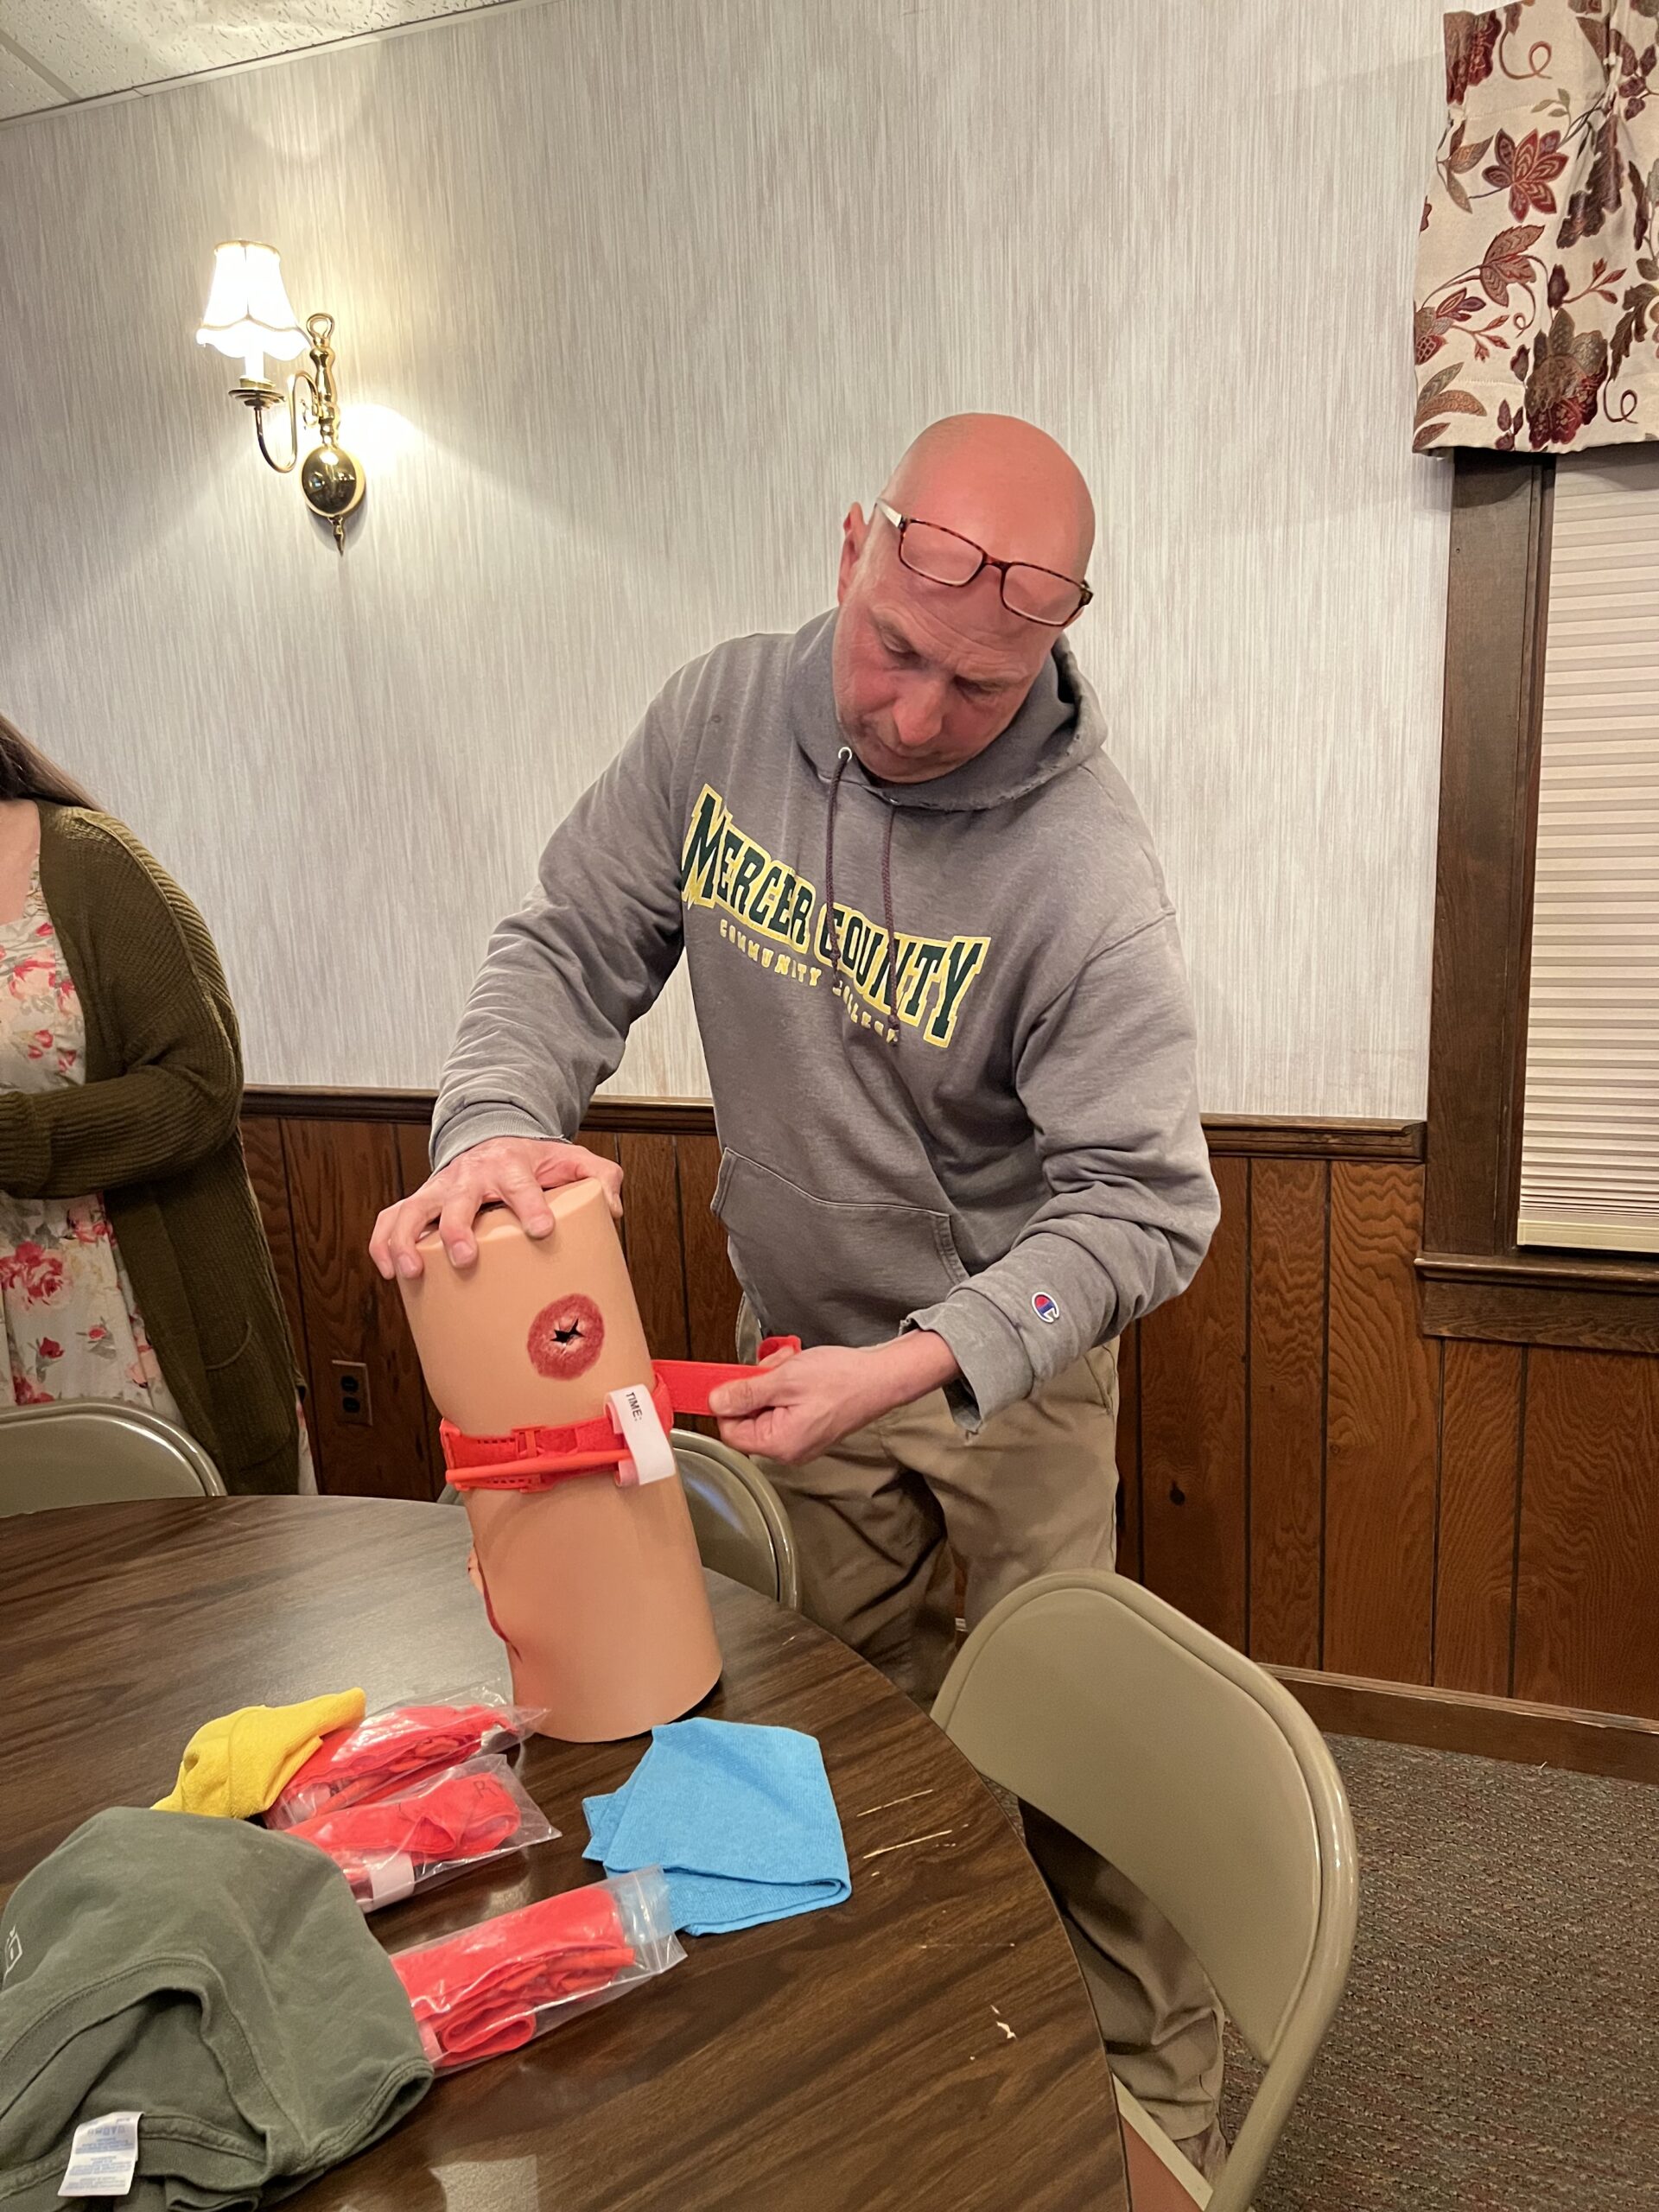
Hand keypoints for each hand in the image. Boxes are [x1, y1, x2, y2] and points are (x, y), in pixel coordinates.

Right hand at [369, 1137, 622, 1280]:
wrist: (492, 1138)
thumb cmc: (533, 1160)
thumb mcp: (572, 1159)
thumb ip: (601, 1177)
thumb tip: (614, 1210)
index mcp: (509, 1165)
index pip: (520, 1184)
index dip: (530, 1205)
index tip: (541, 1229)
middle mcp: (469, 1177)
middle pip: (458, 1201)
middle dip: (458, 1229)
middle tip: (465, 1257)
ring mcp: (440, 1189)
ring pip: (412, 1211)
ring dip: (406, 1241)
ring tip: (410, 1272)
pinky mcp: (419, 1202)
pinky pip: (389, 1219)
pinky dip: (382, 1243)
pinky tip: (387, 1272)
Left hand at [707, 1332, 959, 1465]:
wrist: (880, 1378)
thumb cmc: (841, 1380)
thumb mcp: (784, 1380)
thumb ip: (745, 1393)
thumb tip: (714, 1402)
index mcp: (779, 1443)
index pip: (730, 1431)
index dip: (728, 1403)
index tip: (734, 1379)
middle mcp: (788, 1449)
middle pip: (747, 1418)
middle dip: (755, 1386)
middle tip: (773, 1366)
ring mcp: (799, 1439)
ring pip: (765, 1408)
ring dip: (771, 1381)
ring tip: (790, 1365)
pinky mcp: (809, 1426)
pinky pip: (783, 1407)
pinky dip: (785, 1386)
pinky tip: (799, 1371)